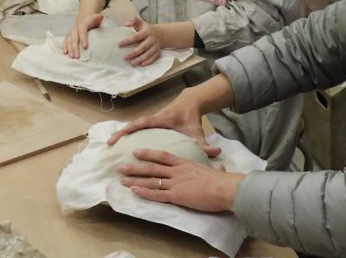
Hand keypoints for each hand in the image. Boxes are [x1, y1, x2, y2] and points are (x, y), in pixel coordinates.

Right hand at [63, 13, 103, 57]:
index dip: (83, 39)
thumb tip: (101, 17)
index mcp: (82, 25)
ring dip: (69, 49)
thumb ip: (98, 18)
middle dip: (75, 48)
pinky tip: (65, 53)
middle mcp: (75, 29)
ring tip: (71, 57)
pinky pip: (66, 42)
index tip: (85, 47)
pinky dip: (65, 47)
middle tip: (77, 56)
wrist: (84, 19)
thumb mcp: (96, 18)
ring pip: (69, 41)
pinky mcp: (68, 36)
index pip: (82, 32)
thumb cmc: (92, 22)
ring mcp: (71, 33)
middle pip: (74, 39)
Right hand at [106, 95, 219, 156]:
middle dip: (120, 133)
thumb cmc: (191, 117)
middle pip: (132, 125)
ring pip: (132, 127)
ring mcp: (149, 120)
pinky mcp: (150, 123)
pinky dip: (127, 133)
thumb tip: (216, 153)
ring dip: (121, 134)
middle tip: (107, 144)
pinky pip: (135, 128)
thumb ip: (204, 144)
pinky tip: (120, 143)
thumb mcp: (197, 131)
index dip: (130, 130)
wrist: (190, 102)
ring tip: (109, 145)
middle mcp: (151, 119)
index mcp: (160, 120)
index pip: (142, 124)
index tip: (119, 137)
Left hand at [116, 148, 243, 212]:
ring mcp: (175, 183)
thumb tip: (221, 167)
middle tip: (120, 167)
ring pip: (151, 180)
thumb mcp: (215, 171)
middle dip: (135, 167)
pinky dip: (144, 192)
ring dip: (135, 179)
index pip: (163, 156)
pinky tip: (133, 191)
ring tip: (121, 179)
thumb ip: (213, 168)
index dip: (149, 153)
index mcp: (185, 164)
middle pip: (152, 167)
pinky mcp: (176, 195)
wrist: (225, 188)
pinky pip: (157, 193)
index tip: (136, 151)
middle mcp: (177, 171)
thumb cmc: (223, 181)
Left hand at [118, 17, 161, 65]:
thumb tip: (126, 24)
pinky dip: (148, 62)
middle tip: (125, 58)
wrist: (160, 34)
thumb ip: (133, 20)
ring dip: (140, 59)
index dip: (128, 41)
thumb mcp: (140, 22)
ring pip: (148, 54)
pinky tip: (141, 64)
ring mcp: (155, 46)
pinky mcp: (158, 52)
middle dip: (133, 53)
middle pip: (142, 47)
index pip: (136, 37)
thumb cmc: (146, 29)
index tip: (119, 45)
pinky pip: (153, 58)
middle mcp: (152, 39)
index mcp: (146, 32)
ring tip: (132, 63)